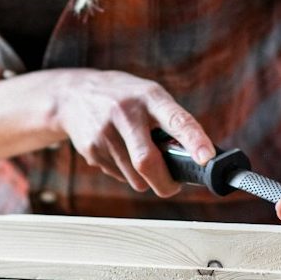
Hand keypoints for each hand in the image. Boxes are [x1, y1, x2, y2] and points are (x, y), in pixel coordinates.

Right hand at [49, 68, 214, 196]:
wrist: (74, 93)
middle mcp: (125, 112)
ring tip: (138, 154)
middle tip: (173, 185)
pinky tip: (118, 151)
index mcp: (149, 96)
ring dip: (144, 177)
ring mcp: (104, 132)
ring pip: (135, 178)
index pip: (176, 119)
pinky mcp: (91, 149)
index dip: (194, 140)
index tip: (206, 158)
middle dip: (165, 183)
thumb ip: (169, 122)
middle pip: (148, 162)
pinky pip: (119, 176)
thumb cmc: (123, 96)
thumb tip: (192, 160)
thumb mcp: (148, 96)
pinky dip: (126, 172)